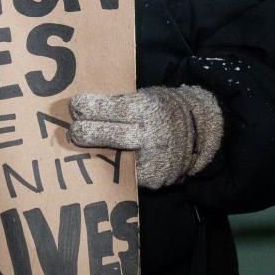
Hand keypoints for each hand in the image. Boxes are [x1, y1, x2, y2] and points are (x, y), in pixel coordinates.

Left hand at [68, 86, 223, 189]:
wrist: (201, 132)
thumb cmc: (165, 109)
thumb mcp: (148, 97)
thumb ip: (122, 103)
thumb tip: (86, 108)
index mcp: (148, 109)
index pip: (114, 108)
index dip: (91, 107)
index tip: (75, 105)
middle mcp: (150, 134)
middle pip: (111, 135)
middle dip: (86, 133)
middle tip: (73, 132)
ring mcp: (153, 158)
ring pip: (116, 158)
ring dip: (97, 154)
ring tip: (83, 150)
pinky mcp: (154, 177)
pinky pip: (128, 173)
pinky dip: (116, 168)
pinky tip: (107, 163)